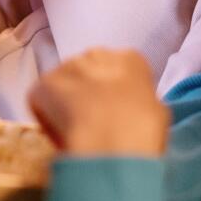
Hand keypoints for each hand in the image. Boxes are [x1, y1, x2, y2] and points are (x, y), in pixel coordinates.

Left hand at [28, 49, 170, 157]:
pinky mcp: (42, 84)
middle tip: (93, 122)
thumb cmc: (143, 132)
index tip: (116, 113)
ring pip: (64, 85)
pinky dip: (47, 116)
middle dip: (88, 93)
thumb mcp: (158, 112)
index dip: (116, 93)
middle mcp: (97, 54)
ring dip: (66, 103)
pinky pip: (42, 101)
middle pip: (88, 72)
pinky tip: (60, 133)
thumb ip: (142, 100)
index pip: (120, 69)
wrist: (112, 146)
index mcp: (130, 59)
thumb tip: (130, 107)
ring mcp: (67, 67)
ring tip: (74, 130)